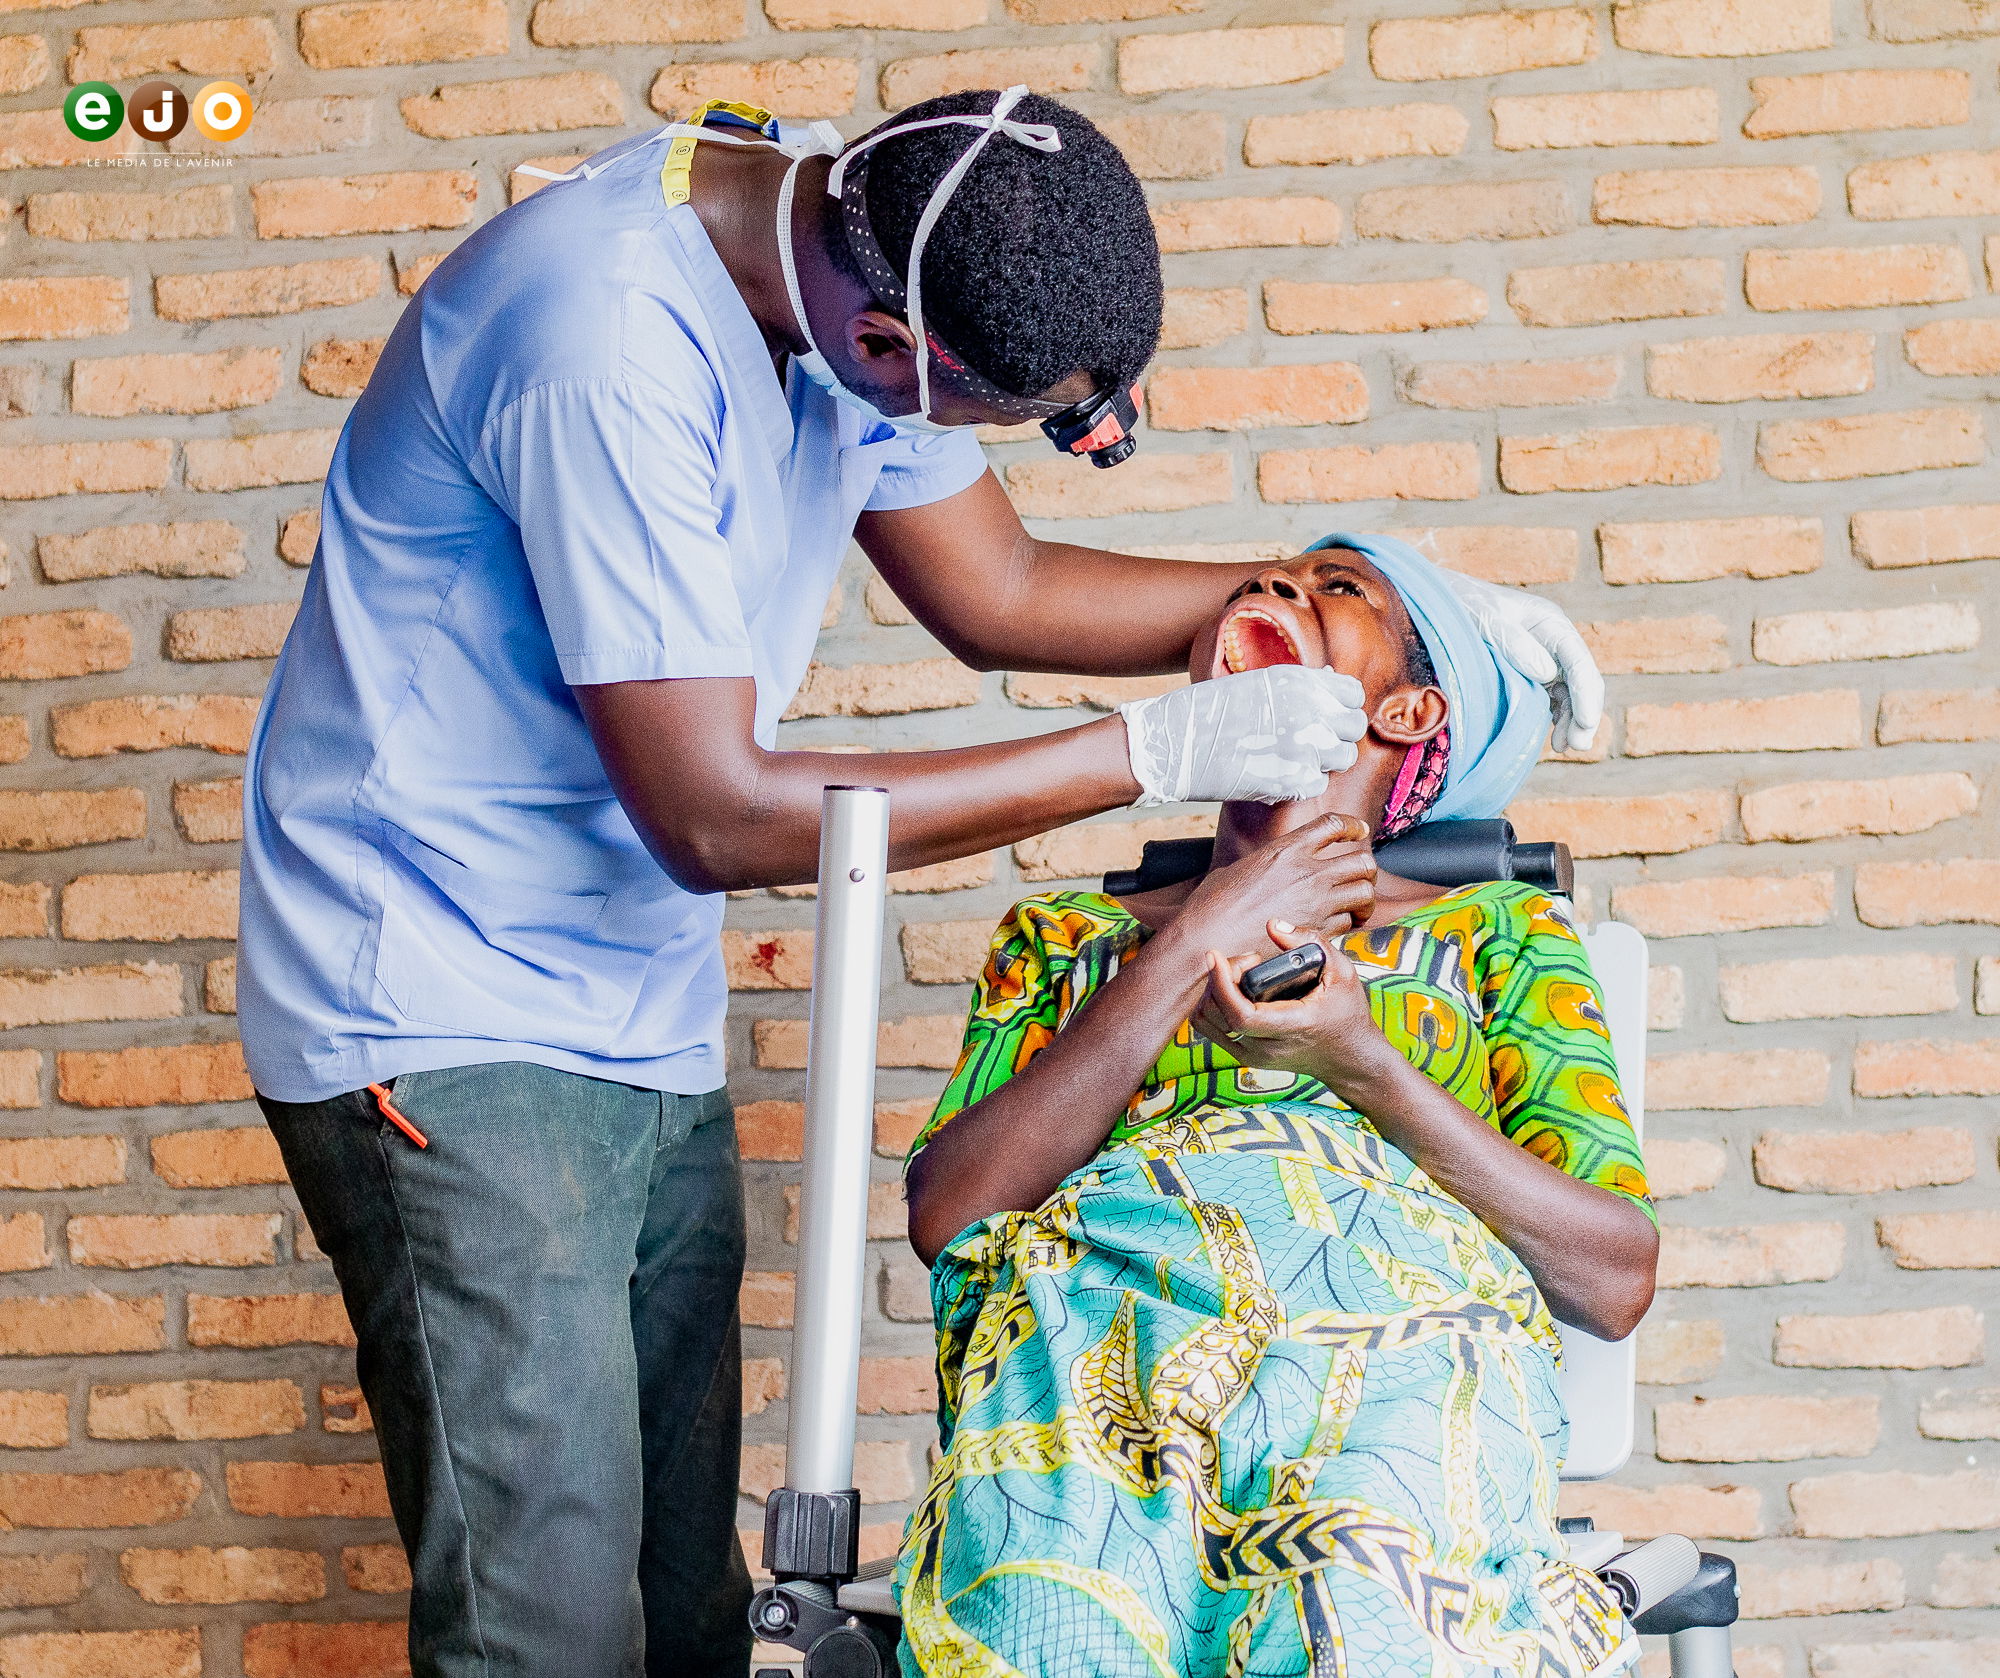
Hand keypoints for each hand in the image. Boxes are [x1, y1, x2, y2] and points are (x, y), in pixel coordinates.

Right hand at [1118, 666, 1368, 807]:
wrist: (1174, 744)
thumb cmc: (1209, 712)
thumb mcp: (1256, 682)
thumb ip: (1299, 685)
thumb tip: (1332, 680)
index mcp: (1301, 682)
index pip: (1352, 694)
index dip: (1341, 707)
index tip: (1326, 717)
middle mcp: (1309, 711)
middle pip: (1353, 728)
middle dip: (1336, 736)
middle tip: (1311, 744)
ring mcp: (1304, 748)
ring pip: (1343, 759)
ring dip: (1324, 761)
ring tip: (1294, 760)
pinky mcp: (1292, 781)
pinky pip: (1318, 784)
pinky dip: (1303, 783)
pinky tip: (1279, 775)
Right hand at [1165, 813, 1376, 968]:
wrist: (1208, 940)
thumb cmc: (1212, 906)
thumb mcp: (1237, 869)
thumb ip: (1266, 863)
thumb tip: (1270, 867)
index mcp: (1286, 849)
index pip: (1333, 825)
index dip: (1353, 826)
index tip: (1360, 831)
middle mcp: (1307, 873)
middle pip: (1362, 861)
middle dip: (1366, 868)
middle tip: (1359, 876)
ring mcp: (1316, 903)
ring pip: (1364, 893)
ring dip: (1364, 899)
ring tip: (1356, 905)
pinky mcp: (1317, 932)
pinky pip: (1347, 924)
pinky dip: (1347, 924)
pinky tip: (1337, 926)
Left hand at [1193, 922, 1394, 1089]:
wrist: (1351, 1059)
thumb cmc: (1348, 1013)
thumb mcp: (1342, 972)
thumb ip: (1311, 943)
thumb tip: (1272, 926)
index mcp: (1293, 1027)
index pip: (1242, 1015)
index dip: (1221, 983)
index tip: (1216, 955)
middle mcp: (1268, 1048)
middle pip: (1216, 1014)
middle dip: (1218, 978)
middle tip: (1248, 960)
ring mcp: (1253, 1057)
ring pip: (1205, 1022)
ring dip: (1212, 991)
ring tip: (1241, 975)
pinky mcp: (1245, 1057)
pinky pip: (1209, 1029)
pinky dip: (1212, 1003)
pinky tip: (1235, 989)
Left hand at [1436, 569, 1602, 752]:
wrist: (1440, 604)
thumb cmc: (1463, 604)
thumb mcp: (1486, 619)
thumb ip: (1514, 643)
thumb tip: (1546, 673)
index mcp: (1550, 624)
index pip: (1578, 662)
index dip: (1586, 694)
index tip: (1586, 722)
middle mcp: (1553, 642)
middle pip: (1580, 681)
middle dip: (1584, 714)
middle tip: (1578, 745)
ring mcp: (1542, 658)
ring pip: (1568, 694)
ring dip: (1571, 721)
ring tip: (1563, 747)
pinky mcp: (1527, 674)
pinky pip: (1549, 698)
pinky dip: (1554, 718)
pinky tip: (1553, 738)